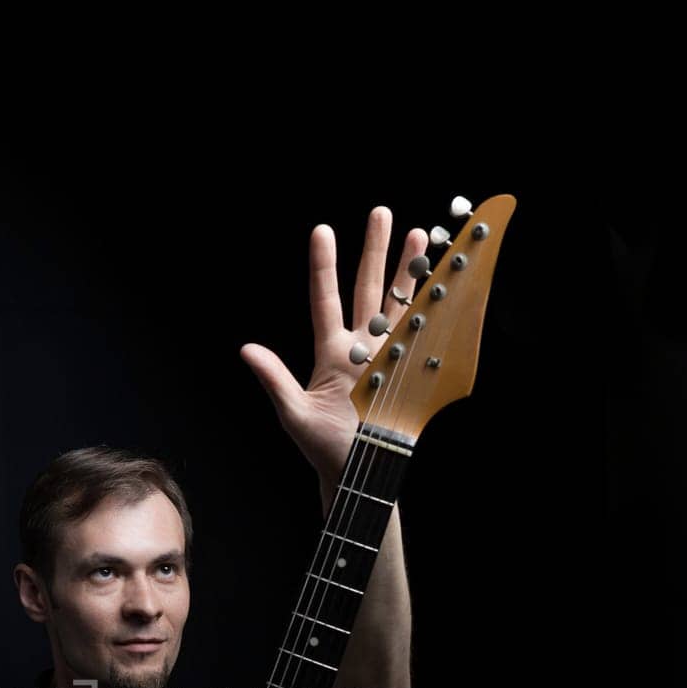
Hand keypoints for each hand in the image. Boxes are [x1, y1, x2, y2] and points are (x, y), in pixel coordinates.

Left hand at [239, 207, 427, 491]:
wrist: (357, 474)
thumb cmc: (321, 449)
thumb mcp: (293, 414)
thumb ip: (274, 379)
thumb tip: (246, 349)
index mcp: (329, 352)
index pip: (324, 299)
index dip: (324, 266)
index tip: (323, 230)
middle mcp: (359, 348)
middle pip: (366, 289)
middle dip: (375, 251)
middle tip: (381, 212)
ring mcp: (386, 357)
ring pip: (396, 304)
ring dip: (406, 271)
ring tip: (416, 235)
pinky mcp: (409, 371)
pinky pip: (420, 333)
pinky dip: (430, 308)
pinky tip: (440, 282)